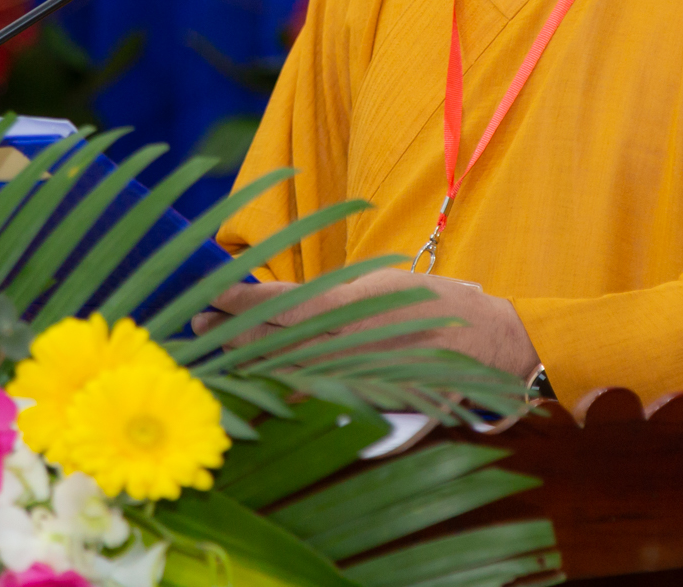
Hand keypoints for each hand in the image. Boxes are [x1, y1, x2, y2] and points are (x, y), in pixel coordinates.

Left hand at [191, 271, 541, 380]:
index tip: (209, 292)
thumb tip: (282, 300)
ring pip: (286, 367)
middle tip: (195, 323)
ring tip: (212, 351)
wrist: (487, 343)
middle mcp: (348, 340)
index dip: (241, 299)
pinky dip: (280, 391)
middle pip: (274, 338)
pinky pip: (314, 397)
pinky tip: (255, 388)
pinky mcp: (365, 398)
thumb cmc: (435, 303)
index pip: (280, 301)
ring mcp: (356, 373)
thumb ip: (334, 296)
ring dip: (246, 359)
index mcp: (352, 303)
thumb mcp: (380, 286)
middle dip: (230, 330)